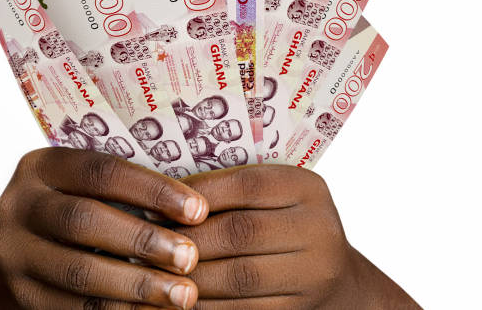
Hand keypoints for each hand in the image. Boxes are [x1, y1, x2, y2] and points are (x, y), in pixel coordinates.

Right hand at [0, 148, 209, 309]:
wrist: (19, 245)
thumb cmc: (75, 203)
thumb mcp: (85, 184)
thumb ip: (124, 187)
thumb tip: (195, 205)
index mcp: (42, 165)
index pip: (101, 171)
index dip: (152, 190)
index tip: (198, 209)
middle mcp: (18, 204)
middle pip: (85, 220)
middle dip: (144, 240)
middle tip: (191, 257)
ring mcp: (13, 252)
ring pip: (78, 272)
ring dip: (137, 285)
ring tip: (183, 295)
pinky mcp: (20, 294)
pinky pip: (72, 308)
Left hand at [174, 165, 419, 308]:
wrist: (335, 277)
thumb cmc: (285, 223)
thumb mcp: (274, 195)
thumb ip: (233, 190)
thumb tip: (166, 193)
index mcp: (306, 188)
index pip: (247, 184)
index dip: (198, 194)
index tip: (158, 203)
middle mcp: (318, 229)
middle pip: (241, 231)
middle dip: (186, 238)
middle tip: (147, 241)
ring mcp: (314, 275)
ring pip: (239, 277)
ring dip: (188, 277)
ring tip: (152, 272)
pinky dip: (206, 307)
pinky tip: (176, 301)